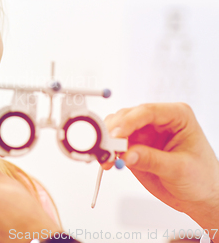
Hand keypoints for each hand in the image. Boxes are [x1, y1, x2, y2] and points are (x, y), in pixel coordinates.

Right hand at [103, 102, 218, 231]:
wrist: (200, 197)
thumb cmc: (202, 179)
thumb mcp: (180, 169)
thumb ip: (152, 160)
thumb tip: (127, 154)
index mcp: (177, 116)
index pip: (148, 111)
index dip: (128, 122)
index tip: (115, 136)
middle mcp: (158, 120)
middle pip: (127, 116)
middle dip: (114, 132)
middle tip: (106, 148)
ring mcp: (145, 132)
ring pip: (117, 127)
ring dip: (108, 141)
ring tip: (107, 158)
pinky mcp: (135, 145)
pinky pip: (115, 143)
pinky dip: (108, 151)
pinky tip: (108, 161)